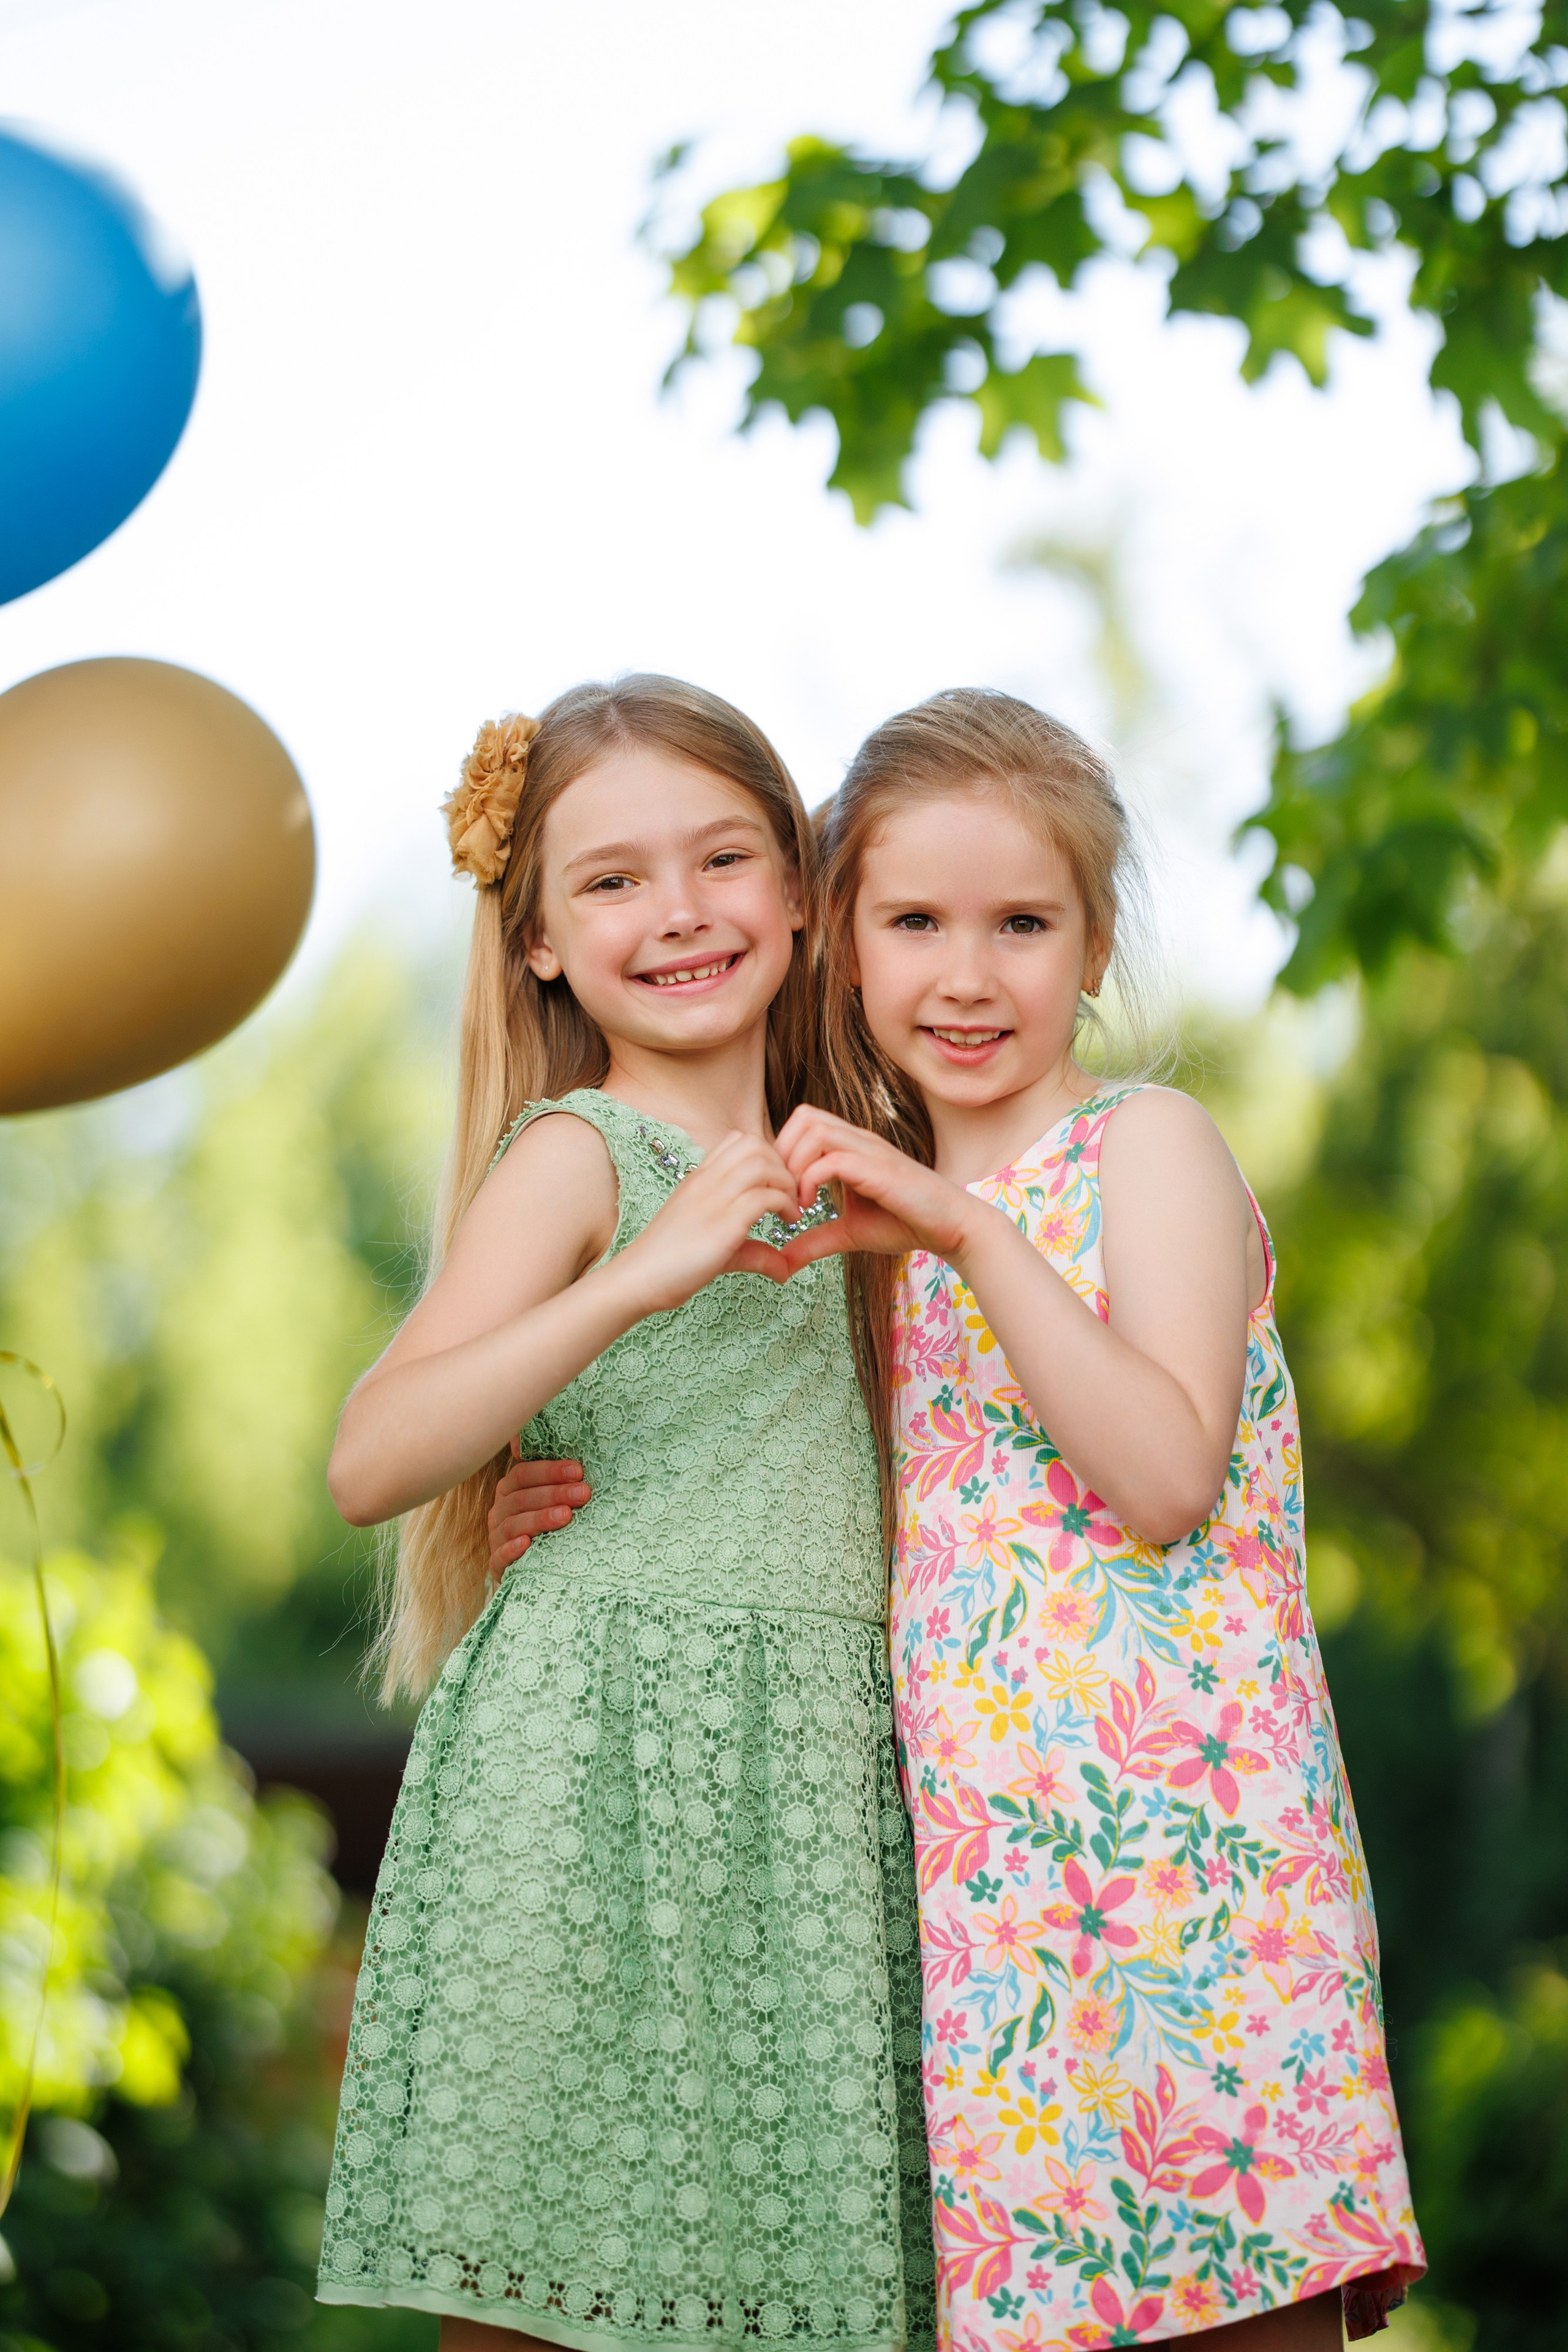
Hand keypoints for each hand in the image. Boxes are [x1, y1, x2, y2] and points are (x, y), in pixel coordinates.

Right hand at [488, 1443, 592, 1570]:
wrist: (535, 1565)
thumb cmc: (547, 1522)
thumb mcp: (549, 1497)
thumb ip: (548, 1474)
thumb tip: (524, 1442)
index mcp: (509, 1489)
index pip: (524, 1474)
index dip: (551, 1471)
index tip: (578, 1471)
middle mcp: (500, 1510)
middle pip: (523, 1498)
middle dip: (555, 1494)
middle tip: (583, 1493)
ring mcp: (496, 1537)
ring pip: (514, 1524)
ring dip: (540, 1518)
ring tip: (565, 1516)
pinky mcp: (497, 1564)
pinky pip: (500, 1556)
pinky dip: (512, 1549)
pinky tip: (526, 1544)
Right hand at [615, 1129, 803, 1311]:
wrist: (637, 1279)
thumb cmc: (670, 1264)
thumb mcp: (716, 1247)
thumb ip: (752, 1250)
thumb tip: (784, 1269)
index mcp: (700, 1179)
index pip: (738, 1140)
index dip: (768, 1156)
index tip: (776, 1186)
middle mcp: (705, 1182)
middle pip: (755, 1144)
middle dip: (782, 1166)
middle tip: (790, 1196)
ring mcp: (712, 1200)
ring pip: (762, 1163)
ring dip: (786, 1183)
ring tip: (789, 1209)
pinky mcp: (722, 1224)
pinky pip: (764, 1197)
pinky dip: (784, 1205)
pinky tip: (787, 1224)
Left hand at [770, 1105, 977, 1271]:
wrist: (950, 1227)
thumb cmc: (905, 1224)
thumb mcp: (849, 1233)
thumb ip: (815, 1241)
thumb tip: (781, 1261)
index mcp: (850, 1146)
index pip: (804, 1121)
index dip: (782, 1149)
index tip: (780, 1188)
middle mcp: (859, 1140)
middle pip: (804, 1116)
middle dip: (782, 1151)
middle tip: (781, 1190)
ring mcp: (870, 1151)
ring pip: (815, 1130)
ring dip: (794, 1164)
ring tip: (795, 1200)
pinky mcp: (879, 1169)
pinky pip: (832, 1160)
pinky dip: (810, 1181)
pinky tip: (809, 1208)